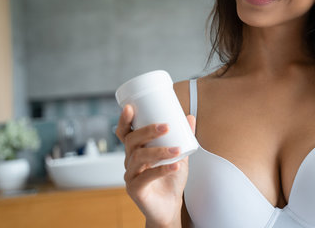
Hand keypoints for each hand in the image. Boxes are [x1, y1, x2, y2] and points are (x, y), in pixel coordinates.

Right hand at [116, 105, 195, 227]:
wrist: (170, 206)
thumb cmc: (171, 179)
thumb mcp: (179, 155)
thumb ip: (184, 138)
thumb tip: (190, 117)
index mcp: (136, 150)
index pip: (125, 133)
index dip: (124, 120)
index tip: (130, 107)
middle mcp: (130, 161)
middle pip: (132, 141)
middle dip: (147, 131)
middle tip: (166, 126)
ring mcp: (130, 175)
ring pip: (139, 157)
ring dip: (159, 151)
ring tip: (177, 150)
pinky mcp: (135, 190)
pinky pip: (146, 177)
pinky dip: (162, 170)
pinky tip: (175, 166)